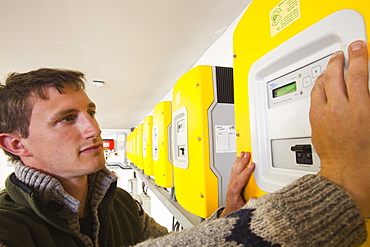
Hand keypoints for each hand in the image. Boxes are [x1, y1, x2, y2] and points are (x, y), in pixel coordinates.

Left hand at [219, 151, 254, 216]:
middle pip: (236, 171)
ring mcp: (231, 183)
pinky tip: (238, 159)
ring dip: (239, 161)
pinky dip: (237, 163)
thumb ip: (250, 204)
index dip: (246, 171)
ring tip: (243, 153)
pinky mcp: (232, 182)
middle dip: (242, 162)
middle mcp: (231, 186)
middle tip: (247, 154)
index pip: (240, 179)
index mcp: (233, 191)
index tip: (252, 165)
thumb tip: (256, 199)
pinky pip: (234, 171)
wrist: (229, 213)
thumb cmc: (236, 211)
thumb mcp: (244, 210)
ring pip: (234, 169)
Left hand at [310, 40, 369, 216]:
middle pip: (334, 76)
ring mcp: (323, 116)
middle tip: (340, 54)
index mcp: (360, 110)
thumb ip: (369, 103)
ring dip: (325, 74)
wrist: (346, 174)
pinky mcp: (314, 123)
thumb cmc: (365, 156)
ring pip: (320, 86)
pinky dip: (318, 89)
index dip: (358, 57)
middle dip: (337, 61)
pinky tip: (321, 87)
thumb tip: (366, 91)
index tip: (357, 47)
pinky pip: (313, 99)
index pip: (358, 74)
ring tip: (330, 68)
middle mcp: (338, 110)